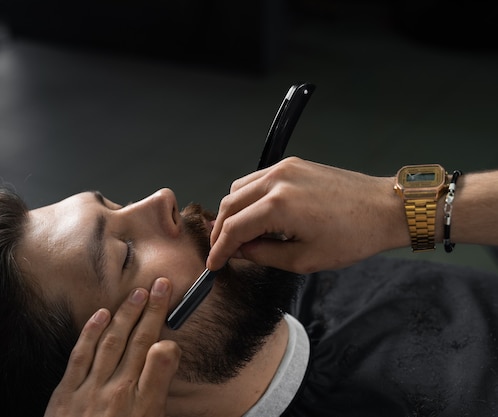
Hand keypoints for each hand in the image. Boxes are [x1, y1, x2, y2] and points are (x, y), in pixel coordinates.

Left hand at [44, 278, 180, 416]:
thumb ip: (157, 395)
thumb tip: (166, 361)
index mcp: (143, 407)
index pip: (162, 362)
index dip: (169, 341)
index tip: (174, 333)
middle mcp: (118, 394)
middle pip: (139, 343)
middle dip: (153, 311)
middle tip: (163, 284)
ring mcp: (89, 392)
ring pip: (112, 342)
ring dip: (126, 314)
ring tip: (139, 293)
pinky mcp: (65, 394)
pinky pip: (81, 356)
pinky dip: (91, 333)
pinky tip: (102, 314)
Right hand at [207, 157, 407, 273]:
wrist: (384, 209)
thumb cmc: (354, 235)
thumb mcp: (304, 258)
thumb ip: (263, 255)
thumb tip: (239, 252)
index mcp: (279, 206)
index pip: (234, 228)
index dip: (220, 249)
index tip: (214, 263)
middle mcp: (277, 180)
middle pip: (230, 204)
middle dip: (221, 230)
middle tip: (222, 251)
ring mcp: (284, 168)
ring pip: (239, 188)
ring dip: (233, 211)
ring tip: (239, 234)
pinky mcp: (293, 164)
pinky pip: (257, 179)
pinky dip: (249, 197)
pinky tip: (256, 215)